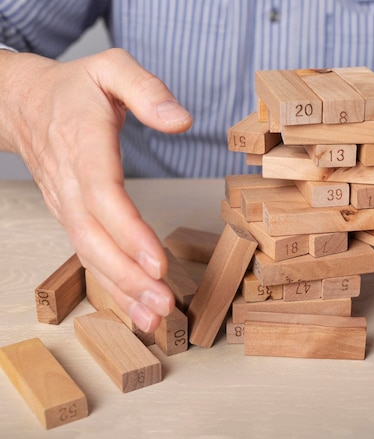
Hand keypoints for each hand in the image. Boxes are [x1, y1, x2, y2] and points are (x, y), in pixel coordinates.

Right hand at [0, 49, 192, 331]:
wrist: (24, 102)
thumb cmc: (75, 87)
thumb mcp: (111, 67)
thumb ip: (146, 90)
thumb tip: (181, 120)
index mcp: (82, 144)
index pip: (103, 195)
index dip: (127, 232)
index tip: (156, 262)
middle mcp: (70, 182)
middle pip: (94, 237)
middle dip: (127, 276)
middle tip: (163, 304)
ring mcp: (66, 203)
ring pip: (89, 253)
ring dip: (121, 289)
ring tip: (154, 318)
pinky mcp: (71, 215)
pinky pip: (90, 253)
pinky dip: (112, 283)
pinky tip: (137, 305)